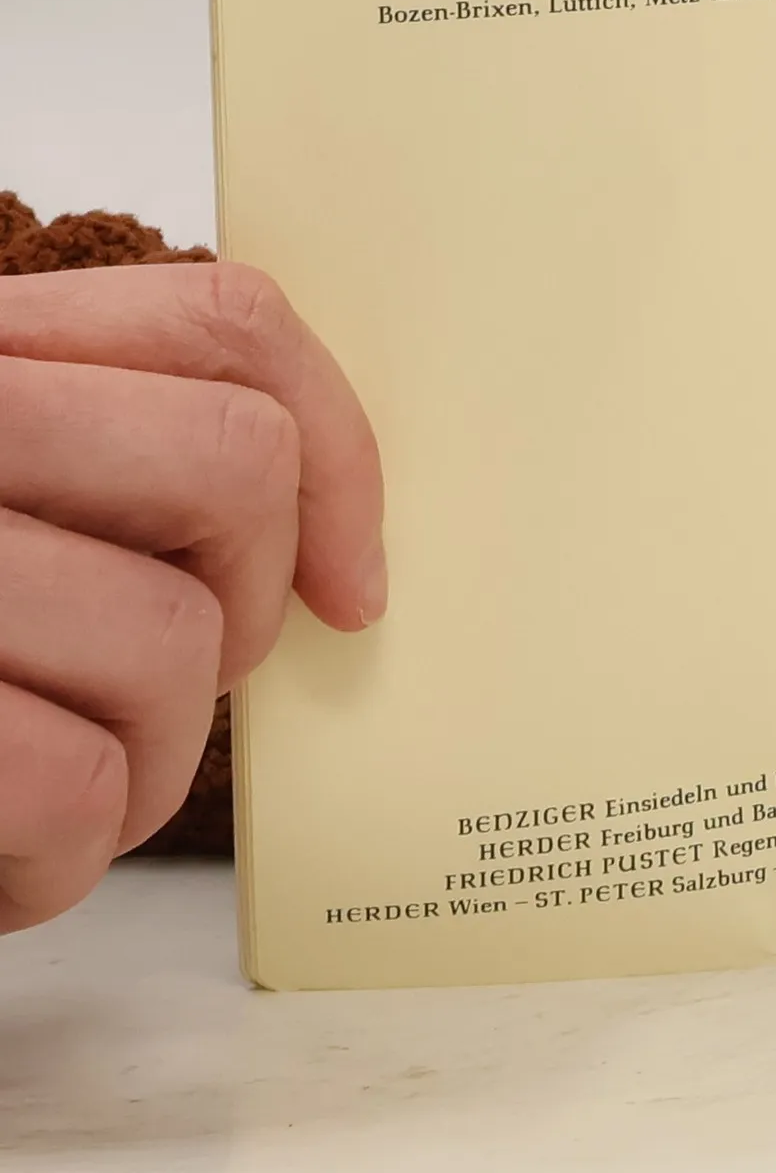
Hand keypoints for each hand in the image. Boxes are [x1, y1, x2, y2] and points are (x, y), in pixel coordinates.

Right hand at [0, 263, 383, 930]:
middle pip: (234, 462)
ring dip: (153, 753)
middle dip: (251, 600)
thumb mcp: (20, 494)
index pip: (221, 322)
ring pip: (177, 638)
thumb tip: (333, 535)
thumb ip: (128, 454)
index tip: (345, 574)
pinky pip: (82, 784)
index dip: (335, 449)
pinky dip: (62, 850)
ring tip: (60, 771)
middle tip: (185, 674)